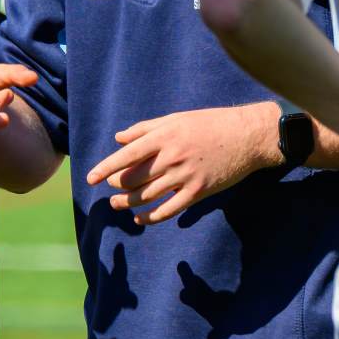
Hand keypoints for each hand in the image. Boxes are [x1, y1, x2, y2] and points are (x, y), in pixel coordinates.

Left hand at [85, 103, 276, 225]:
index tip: (90, 178)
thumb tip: (119, 139)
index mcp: (164, 136)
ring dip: (128, 203)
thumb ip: (145, 128)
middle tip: (111, 188)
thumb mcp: (176, 118)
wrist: (247, 136)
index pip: (126, 155)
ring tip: (117, 203)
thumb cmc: (210, 123)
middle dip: (117, 186)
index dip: (106, 168)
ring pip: (147, 196)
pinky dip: (151, 218)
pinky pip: (168, 210)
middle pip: (133, 178)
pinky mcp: (198, 192)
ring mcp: (185, 177)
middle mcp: (171, 157)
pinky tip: (140, 219)